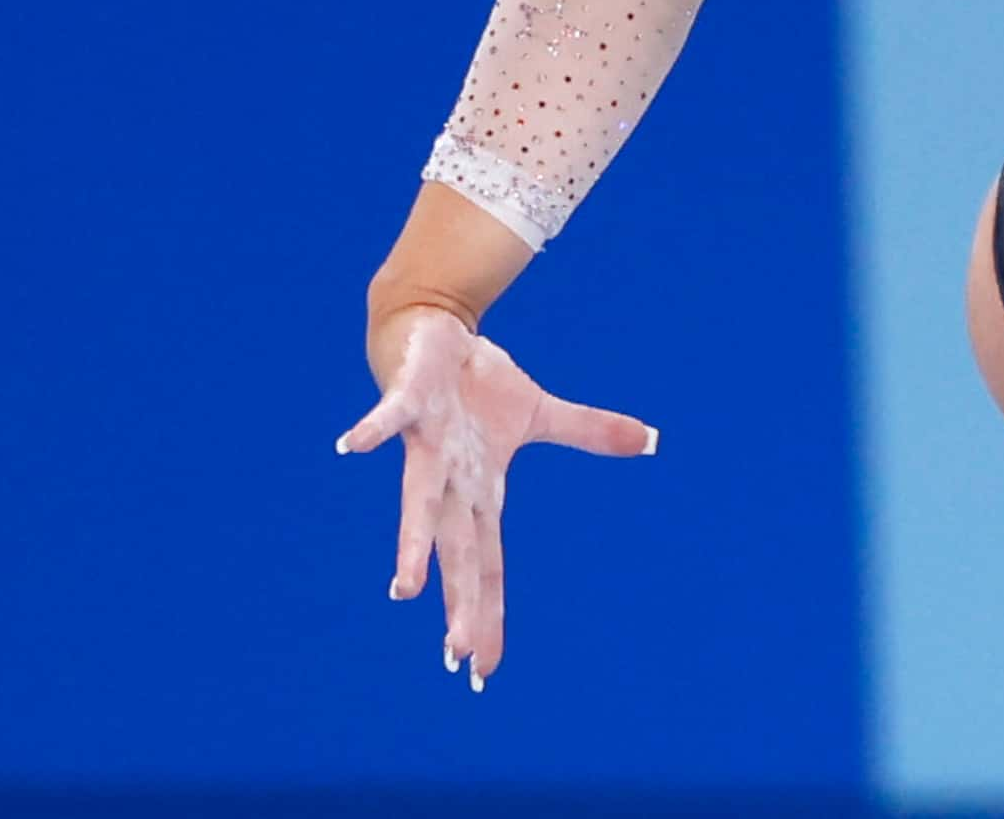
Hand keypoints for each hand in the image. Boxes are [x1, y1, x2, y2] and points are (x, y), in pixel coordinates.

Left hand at [337, 305, 654, 688]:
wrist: (429, 336)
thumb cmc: (475, 384)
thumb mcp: (541, 412)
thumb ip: (590, 433)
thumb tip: (653, 441)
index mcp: (479, 490)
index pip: (485, 565)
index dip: (484, 614)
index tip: (481, 669)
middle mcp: (450, 480)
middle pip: (459, 551)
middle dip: (458, 603)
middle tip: (455, 656)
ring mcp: (427, 445)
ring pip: (420, 501)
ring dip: (414, 543)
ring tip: (404, 591)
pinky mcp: (410, 404)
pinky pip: (389, 418)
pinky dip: (372, 431)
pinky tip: (351, 446)